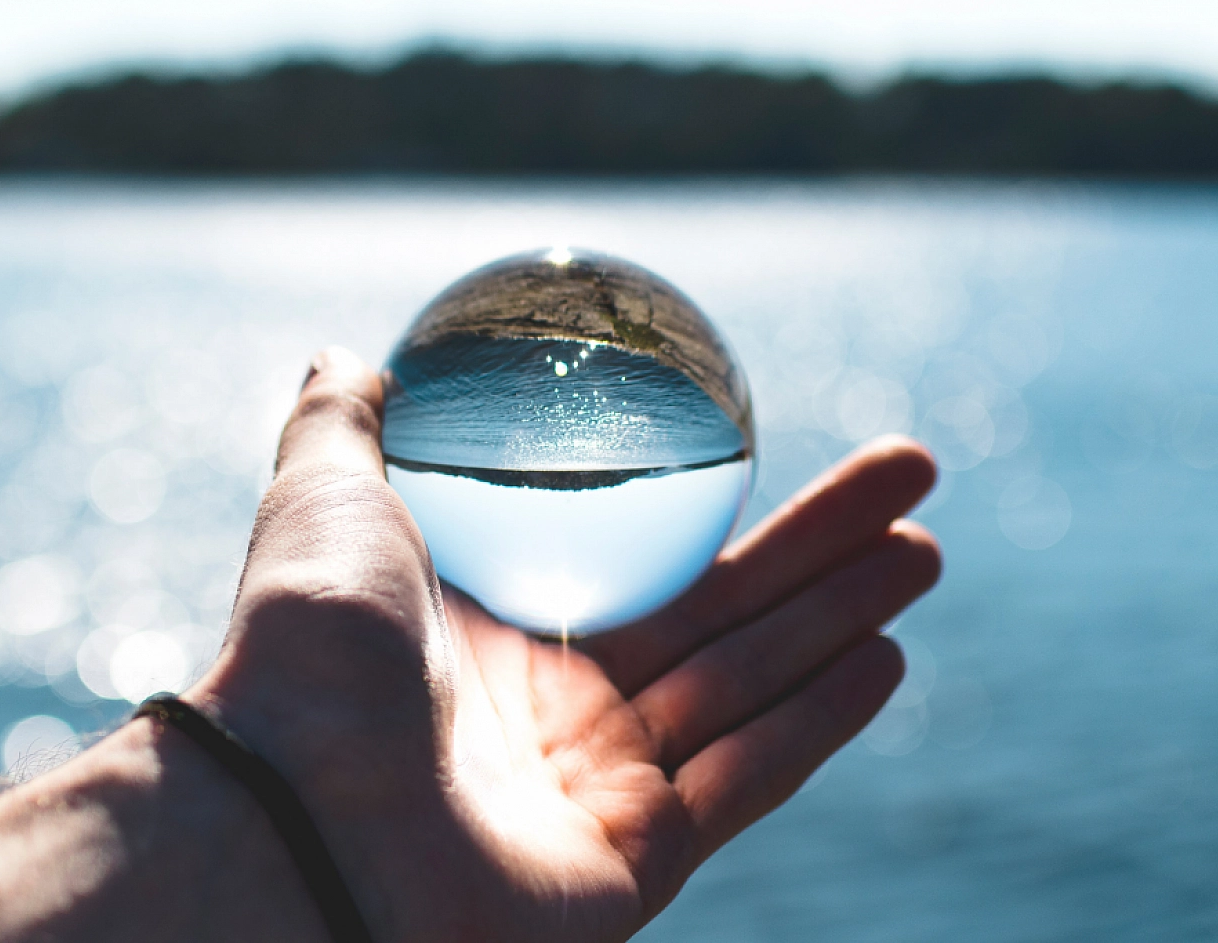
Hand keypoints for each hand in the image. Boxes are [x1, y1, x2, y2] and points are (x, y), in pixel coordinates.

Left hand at [188, 347, 940, 942]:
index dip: (724, 502)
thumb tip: (352, 351)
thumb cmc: (304, 651)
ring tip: (924, 550)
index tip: (785, 441)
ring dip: (842, 617)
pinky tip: (884, 655)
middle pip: (724, 616)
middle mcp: (559, 712)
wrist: (292, 813)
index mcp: (504, 633)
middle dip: (822, 549)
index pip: (645, 559)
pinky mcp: (634, 866)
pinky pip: (744, 782)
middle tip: (912, 478)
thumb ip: (344, 427)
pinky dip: (815, 722)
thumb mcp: (322, 500)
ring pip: (750, 688)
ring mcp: (601, 792)